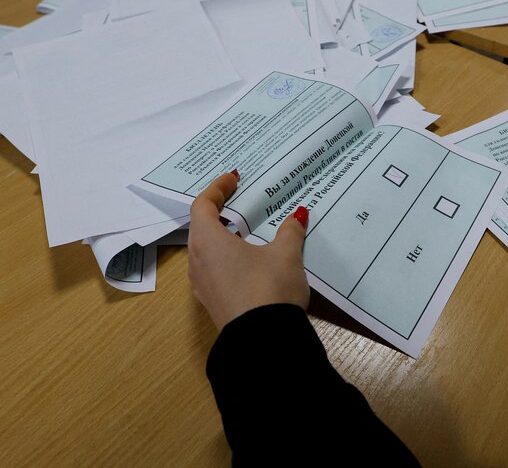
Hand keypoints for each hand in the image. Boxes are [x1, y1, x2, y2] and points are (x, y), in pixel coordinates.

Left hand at [188, 171, 309, 330]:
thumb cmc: (269, 287)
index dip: (217, 188)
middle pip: (201, 227)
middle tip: (240, 201)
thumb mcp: (286, 254)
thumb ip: (290, 231)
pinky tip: (247, 260)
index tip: (234, 179)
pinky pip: (212, 269)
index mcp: (208, 241)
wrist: (264, 341)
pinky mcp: (213, 302)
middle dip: (219, 211)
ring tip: (245, 230)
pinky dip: (225, 256)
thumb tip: (298, 215)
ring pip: (205, 250)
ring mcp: (202, 284)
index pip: (203, 205)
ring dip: (221, 236)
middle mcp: (197, 261)